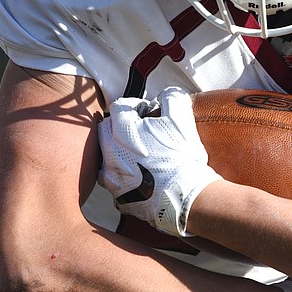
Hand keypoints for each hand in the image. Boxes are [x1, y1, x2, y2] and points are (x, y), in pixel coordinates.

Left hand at [98, 88, 220, 236]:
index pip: (120, 107)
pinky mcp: (117, 196)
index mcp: (123, 131)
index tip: (147, 112)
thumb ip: (172, 99)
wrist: (186, 198)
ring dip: (118, 151)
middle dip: (121, 127)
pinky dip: (122, 176)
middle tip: (140, 131)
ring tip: (138, 155)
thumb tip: (167, 94)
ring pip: (106, 156)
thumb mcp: (182, 121)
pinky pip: (113, 181)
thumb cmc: (183, 159)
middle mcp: (110, 153)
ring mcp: (111, 177)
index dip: (135, 106)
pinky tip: (139, 177)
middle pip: (106, 130)